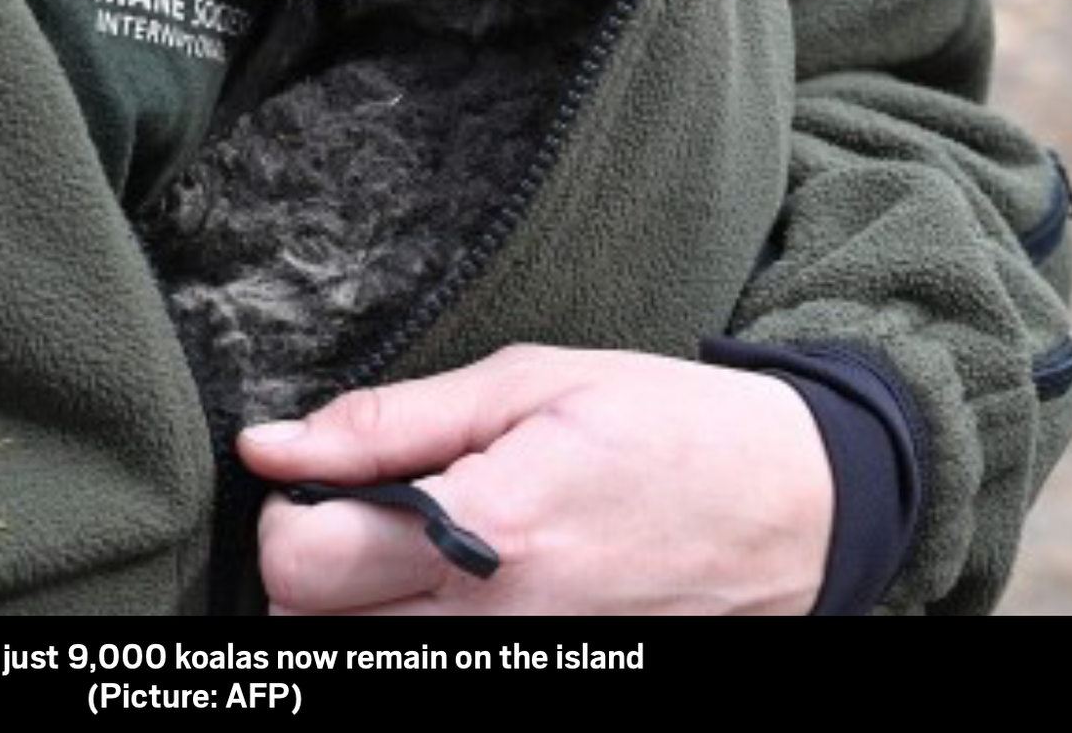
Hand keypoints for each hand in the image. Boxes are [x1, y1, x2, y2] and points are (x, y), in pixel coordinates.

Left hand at [238, 344, 833, 614]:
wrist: (801, 508)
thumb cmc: (665, 428)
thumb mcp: (527, 387)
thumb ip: (387, 423)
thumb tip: (270, 444)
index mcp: (487, 533)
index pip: (300, 564)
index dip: (286, 515)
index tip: (326, 482)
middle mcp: (498, 624)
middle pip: (313, 629)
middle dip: (313, 568)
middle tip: (367, 517)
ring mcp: (527, 668)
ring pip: (365, 659)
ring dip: (361, 610)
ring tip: (409, 555)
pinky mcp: (553, 684)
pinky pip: (439, 670)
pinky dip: (420, 631)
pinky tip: (453, 592)